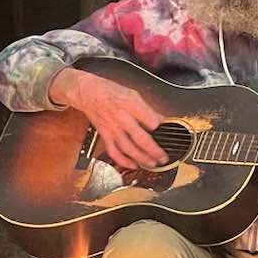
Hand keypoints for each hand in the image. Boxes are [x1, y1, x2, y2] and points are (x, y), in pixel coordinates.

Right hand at [50, 67, 167, 169]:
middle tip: (164, 158)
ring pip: (129, 149)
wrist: (88, 93)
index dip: (161, 128)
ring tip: (152, 164)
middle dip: (155, 151)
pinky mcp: (105, 135)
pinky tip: (133, 165)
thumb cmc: (110, 92)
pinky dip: (124, 161)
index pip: (151, 121)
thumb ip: (147, 109)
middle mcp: (122, 118)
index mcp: (130, 105)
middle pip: (141, 138)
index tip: (169, 134)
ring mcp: (112, 129)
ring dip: (142, 159)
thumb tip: (160, 120)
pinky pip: (114, 152)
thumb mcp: (132, 94)